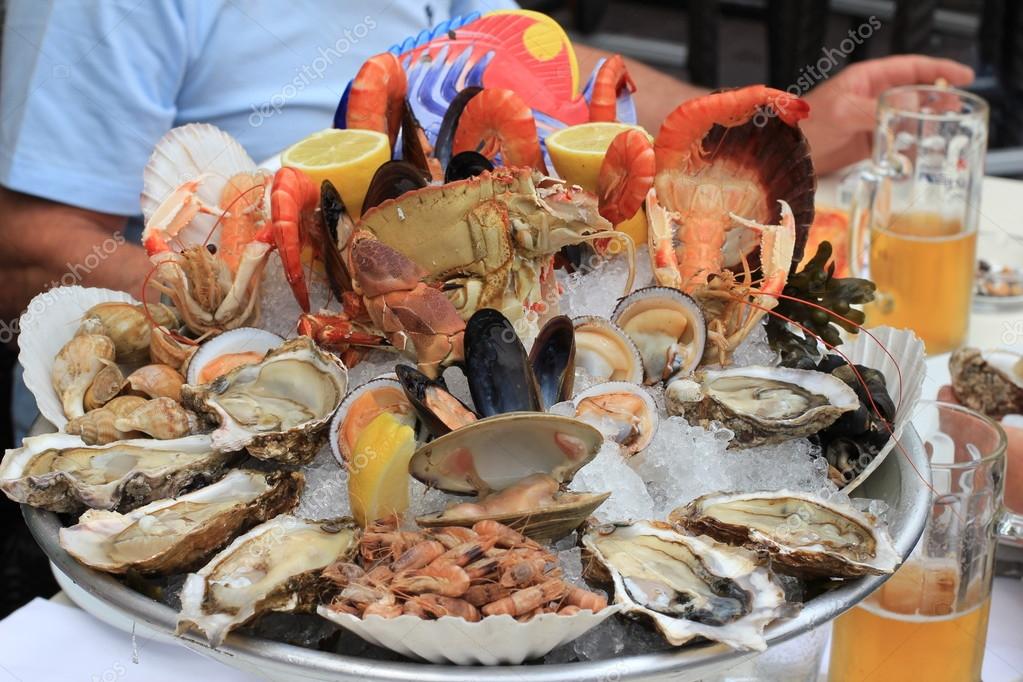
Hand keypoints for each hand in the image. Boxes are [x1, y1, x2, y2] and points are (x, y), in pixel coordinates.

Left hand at [801, 55, 973, 175]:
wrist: (787, 154)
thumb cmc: (807, 124)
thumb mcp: (844, 111)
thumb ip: (878, 109)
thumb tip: (914, 106)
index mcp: (867, 79)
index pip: (910, 68)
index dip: (939, 70)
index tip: (963, 76)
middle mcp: (871, 97)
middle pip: (914, 94)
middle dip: (938, 100)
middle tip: (958, 110)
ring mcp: (871, 120)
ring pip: (908, 119)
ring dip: (926, 126)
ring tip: (944, 133)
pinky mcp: (867, 144)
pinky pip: (896, 142)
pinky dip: (909, 148)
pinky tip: (920, 155)